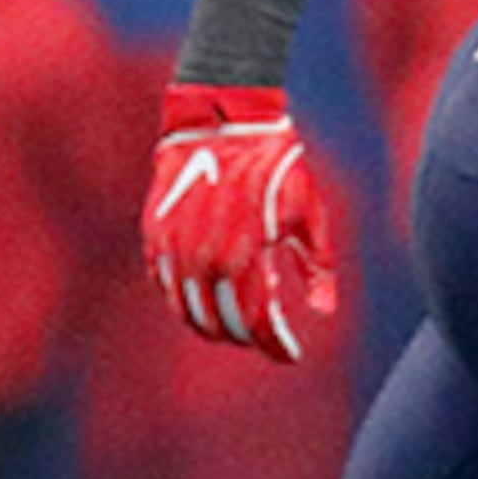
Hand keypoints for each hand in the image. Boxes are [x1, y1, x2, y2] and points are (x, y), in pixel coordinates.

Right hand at [144, 81, 335, 361]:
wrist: (223, 122)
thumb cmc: (278, 167)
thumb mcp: (311, 216)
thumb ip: (318, 267)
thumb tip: (323, 311)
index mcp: (243, 256)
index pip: (256, 322)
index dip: (274, 346)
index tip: (291, 356)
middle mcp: (202, 258)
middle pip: (220, 323)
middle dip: (246, 337)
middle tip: (266, 339)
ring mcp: (172, 247)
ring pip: (186, 311)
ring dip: (213, 325)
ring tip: (237, 326)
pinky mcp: (155, 235)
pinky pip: (166, 285)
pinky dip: (186, 300)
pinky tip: (208, 299)